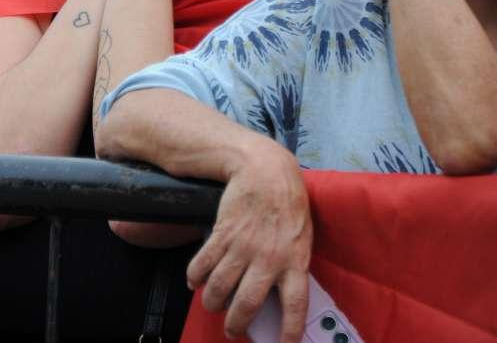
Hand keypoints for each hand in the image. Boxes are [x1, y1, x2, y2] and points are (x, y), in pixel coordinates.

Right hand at [188, 149, 311, 342]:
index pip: (295, 306)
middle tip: (232, 330)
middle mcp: (269, 259)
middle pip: (248, 304)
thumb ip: (293, 263)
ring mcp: (244, 247)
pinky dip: (195, 276)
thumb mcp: (302, 236)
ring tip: (213, 306)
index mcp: (295, 260)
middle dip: (237, 323)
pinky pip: (204, 263)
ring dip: (213, 302)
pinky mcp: (223, 234)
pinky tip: (195, 282)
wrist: (265, 170)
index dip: (290, 331)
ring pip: (221, 287)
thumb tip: (280, 293)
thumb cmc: (288, 204)